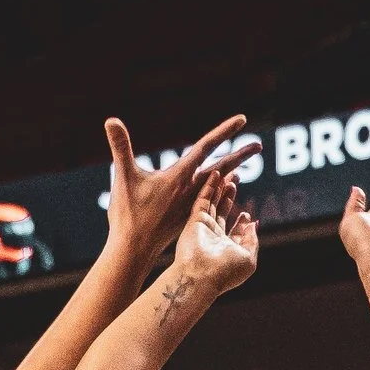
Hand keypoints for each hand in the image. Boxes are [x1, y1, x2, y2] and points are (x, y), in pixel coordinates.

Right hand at [104, 112, 249, 266]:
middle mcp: (190, 190)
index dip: (224, 131)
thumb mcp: (122, 176)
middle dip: (239, 156)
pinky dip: (217, 193)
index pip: (206, 147)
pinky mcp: (185, 216)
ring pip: (216, 185)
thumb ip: (120, 147)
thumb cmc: (128, 214)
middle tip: (258, 146)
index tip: (242, 119)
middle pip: (221, 168)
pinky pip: (208, 200)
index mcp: (180, 177)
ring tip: (241, 168)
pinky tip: (217, 194)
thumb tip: (110, 120)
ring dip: (230, 174)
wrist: (134, 249)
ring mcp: (189, 205)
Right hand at [176, 169, 258, 296]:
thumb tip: (253, 224)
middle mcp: (214, 238)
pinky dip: (209, 186)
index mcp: (227, 250)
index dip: (241, 222)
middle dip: (229, 199)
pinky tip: (215, 174)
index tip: (246, 214)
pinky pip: (203, 199)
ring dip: (220, 189)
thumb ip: (252, 241)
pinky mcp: (195, 220)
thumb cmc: (226, 272)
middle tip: (235, 183)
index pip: (235, 232)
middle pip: (222, 213)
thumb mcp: (248, 259)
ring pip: (213, 203)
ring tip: (227, 173)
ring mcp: (203, 228)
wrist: (201, 276)